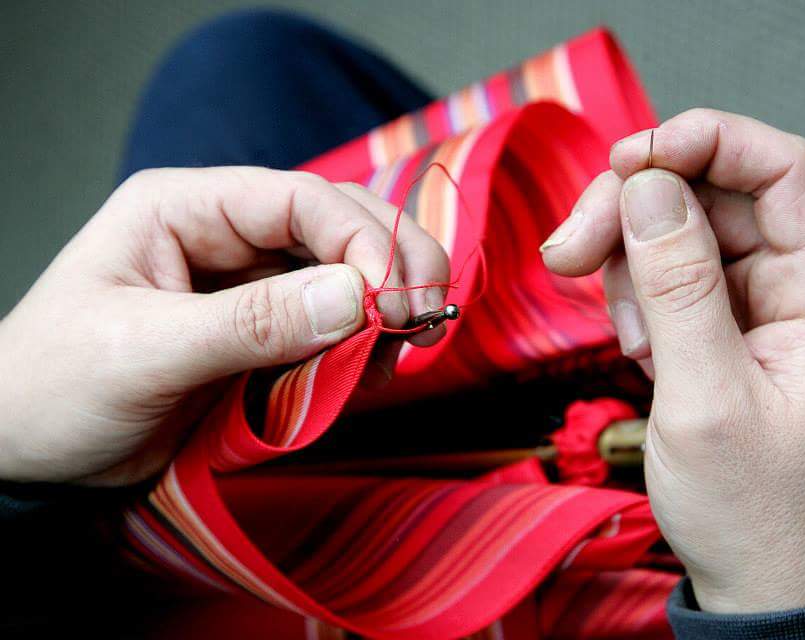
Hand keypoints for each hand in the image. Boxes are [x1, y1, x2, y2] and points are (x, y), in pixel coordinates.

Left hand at [0, 167, 448, 485]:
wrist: (26, 452)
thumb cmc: (54, 386)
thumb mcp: (147, 351)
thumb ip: (252, 323)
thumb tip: (356, 297)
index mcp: (186, 208)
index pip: (299, 199)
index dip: (361, 239)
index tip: (395, 297)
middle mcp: (225, 236)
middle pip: (336, 227)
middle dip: (390, 266)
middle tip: (426, 317)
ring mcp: (248, 286)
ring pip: (344, 276)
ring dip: (385, 308)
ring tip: (404, 351)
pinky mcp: (262, 334)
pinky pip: (330, 327)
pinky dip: (363, 346)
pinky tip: (372, 369)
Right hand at [541, 109, 804, 611]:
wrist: (760, 583)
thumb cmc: (755, 512)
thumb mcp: (704, 400)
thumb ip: (675, 287)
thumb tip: (646, 189)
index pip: (781, 168)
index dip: (705, 142)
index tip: (627, 160)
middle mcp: (800, 289)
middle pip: (714, 195)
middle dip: (635, 208)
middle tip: (569, 249)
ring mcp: (760, 308)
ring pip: (682, 231)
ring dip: (629, 260)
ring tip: (622, 334)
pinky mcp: (725, 329)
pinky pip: (670, 276)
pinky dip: (635, 296)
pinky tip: (635, 347)